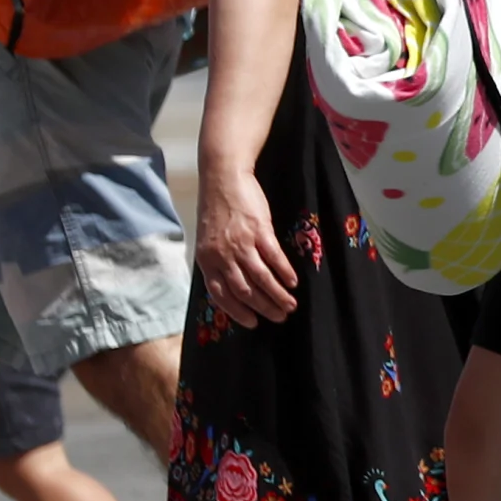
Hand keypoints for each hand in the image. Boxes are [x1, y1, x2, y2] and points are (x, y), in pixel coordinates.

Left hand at [196, 159, 299, 329]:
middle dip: (264, 307)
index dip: (238, 312)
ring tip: (290, 305)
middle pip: (244, 291)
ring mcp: (241, 244)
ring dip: (277, 295)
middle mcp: (222, 256)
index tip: (253, 322)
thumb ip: (218, 260)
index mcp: (207, 260)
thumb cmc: (217, 208)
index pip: (221, 295)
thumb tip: (234, 283)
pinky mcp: (259, 231)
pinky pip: (274, 258)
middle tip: (280, 316)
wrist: (223, 178)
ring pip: (260, 278)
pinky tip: (293, 282)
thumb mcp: (209, 239)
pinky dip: (284, 273)